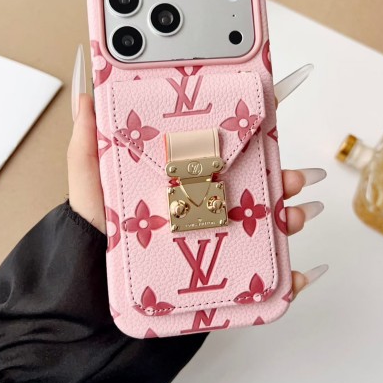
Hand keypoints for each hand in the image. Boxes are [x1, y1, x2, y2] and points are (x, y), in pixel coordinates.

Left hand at [68, 64, 327, 300]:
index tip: (273, 111)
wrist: (96, 285)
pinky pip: (261, 268)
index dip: (251, 128)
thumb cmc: (97, 230)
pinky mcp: (222, 267)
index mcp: (183, 174)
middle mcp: (205, 199)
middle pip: (254, 181)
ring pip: (265, 219)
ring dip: (290, 215)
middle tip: (290, 176)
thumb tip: (87, 97)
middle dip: (281, 175)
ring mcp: (216, 232)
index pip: (224, 147)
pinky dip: (286, 272)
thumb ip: (88, 142)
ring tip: (294, 216)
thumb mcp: (89, 182)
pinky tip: (295, 272)